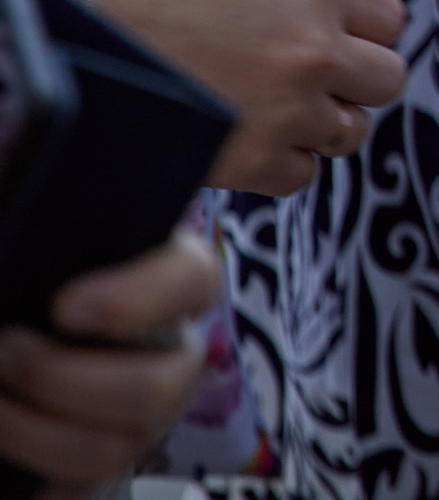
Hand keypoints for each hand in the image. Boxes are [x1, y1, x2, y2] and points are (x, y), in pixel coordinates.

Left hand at [0, 234, 216, 497]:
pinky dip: (37, 455)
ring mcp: (143, 405)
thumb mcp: (39, 235)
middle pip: (166, 380)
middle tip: (6, 352)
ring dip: (43, 423)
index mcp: (158, 276)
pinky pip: (93, 471)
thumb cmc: (32, 272)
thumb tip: (26, 199)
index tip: (67, 307)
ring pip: (129, 435)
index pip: (190, 281)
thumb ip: (46, 214)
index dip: (140, 299)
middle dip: (74, 378)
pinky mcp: (106, 450)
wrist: (11, 335)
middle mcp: (167, 343)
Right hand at [82, 0, 406, 195]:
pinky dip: (279, 166)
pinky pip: (306, 173)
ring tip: (265, 115)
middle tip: (306, 88)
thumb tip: (360, 40)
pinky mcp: (260, 158)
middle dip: (353, 86)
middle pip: (388, 79)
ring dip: (318, 129)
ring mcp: (294, 104)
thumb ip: (310, 3)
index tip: (333, 46)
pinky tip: (240, 143)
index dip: (361, 36)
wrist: (77, 44)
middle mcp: (317, 44)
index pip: (390, 20)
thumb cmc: (156, 4)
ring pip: (352, 131)